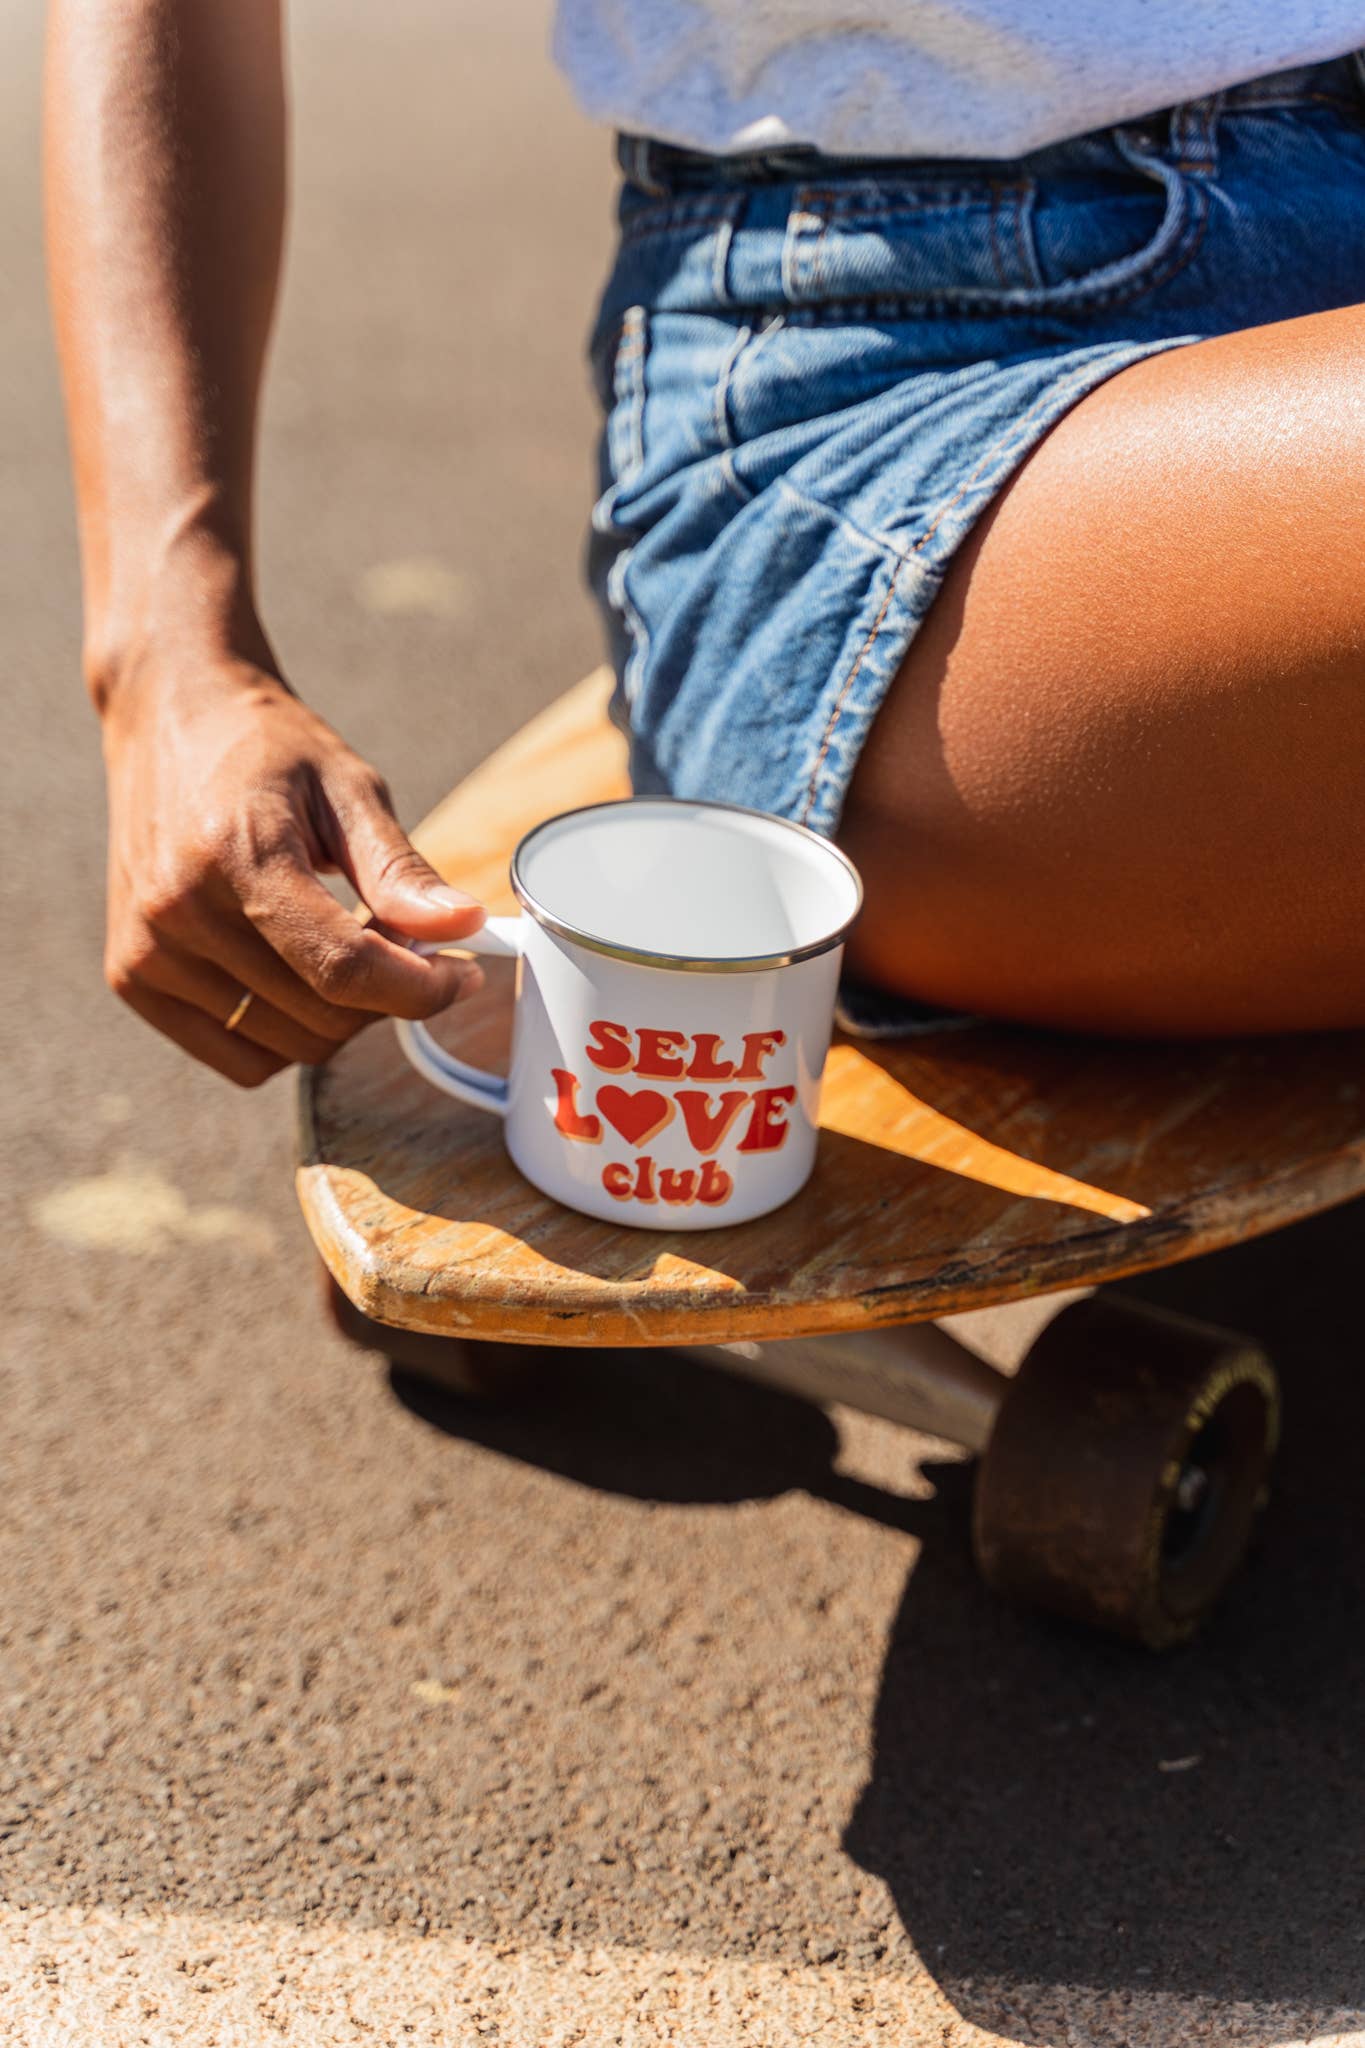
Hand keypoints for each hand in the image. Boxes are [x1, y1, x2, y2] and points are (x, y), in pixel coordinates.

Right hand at [100, 644, 486, 1084]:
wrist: (170, 715)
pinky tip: (294, 973)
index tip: (462, 977)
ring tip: (341, 943)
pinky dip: (285, 1033)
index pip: (343, 966)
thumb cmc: (264, 749)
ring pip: (288, 1047)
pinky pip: (240, 1057)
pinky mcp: (131, 977)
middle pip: (322, 1016)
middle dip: (385, 993)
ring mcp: (147, 950)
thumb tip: (464, 926)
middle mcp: (180, 908)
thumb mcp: (347, 788)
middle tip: (399, 940)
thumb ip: (400, 870)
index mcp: (237, 852)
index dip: (420, 989)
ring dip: (337, 1015)